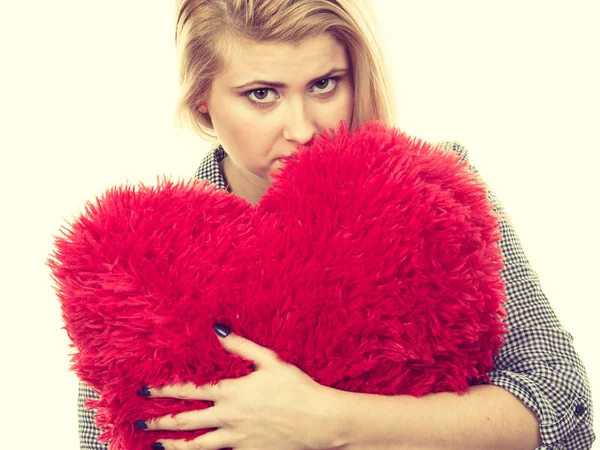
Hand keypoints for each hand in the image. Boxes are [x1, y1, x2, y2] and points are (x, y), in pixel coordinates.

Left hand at [137, 325, 341, 449]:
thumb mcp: (269, 360)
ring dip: (174, 445)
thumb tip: (218, 331)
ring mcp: (236, 439)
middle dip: (160, 420)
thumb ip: (241, 347)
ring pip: (197, 446)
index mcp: (231, 392)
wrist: (317, 420)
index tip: (146, 390)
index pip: (189, 391)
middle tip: (141, 420)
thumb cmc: (296, 388)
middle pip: (185, 421)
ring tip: (157, 444)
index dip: (164, 390)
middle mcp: (228, 417)